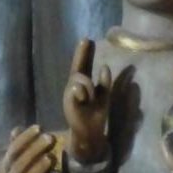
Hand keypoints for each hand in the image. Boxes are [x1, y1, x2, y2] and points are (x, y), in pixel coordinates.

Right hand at [0, 124, 57, 172]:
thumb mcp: (19, 159)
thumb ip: (19, 145)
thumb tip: (16, 130)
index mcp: (7, 167)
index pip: (13, 151)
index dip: (25, 139)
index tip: (39, 128)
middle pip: (20, 166)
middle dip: (35, 151)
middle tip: (50, 138)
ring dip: (39, 170)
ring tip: (51, 157)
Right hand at [63, 38, 110, 163]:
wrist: (90, 134)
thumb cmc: (96, 114)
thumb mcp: (103, 96)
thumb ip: (104, 83)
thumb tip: (104, 67)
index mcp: (83, 84)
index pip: (84, 65)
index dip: (84, 53)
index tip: (87, 39)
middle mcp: (75, 87)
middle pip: (79, 67)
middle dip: (82, 53)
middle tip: (87, 40)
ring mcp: (70, 94)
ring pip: (80, 78)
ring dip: (88, 85)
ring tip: (89, 98)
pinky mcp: (68, 103)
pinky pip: (76, 90)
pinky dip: (81, 91)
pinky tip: (82, 97)